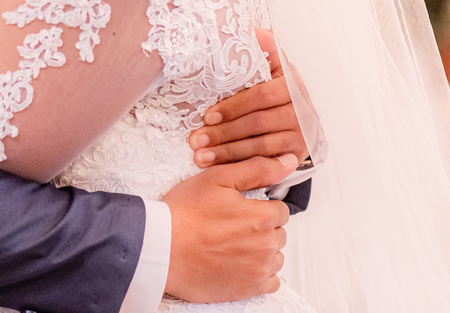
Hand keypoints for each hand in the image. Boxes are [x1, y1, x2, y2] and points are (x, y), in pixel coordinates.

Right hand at [163, 154, 294, 301]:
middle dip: (260, 228)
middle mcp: (266, 246)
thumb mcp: (217, 179)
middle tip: (230, 225)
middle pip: (277, 232)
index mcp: (262, 217)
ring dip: (260, 250)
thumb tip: (289, 161)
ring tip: (230, 243)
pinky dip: (258, 273)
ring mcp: (258, 270)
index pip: (280, 209)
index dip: (259, 206)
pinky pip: (270, 281)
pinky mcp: (248, 289)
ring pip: (274, 256)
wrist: (160, 248)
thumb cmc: (184, 213)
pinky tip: (237, 263)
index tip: (239, 209)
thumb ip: (257, 169)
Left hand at [189, 29, 308, 166]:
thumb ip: (264, 50)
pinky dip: (241, 164)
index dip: (233, 106)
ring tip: (200, 155)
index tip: (207, 116)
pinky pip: (267, 162)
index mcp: (291, 82)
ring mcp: (302, 132)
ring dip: (228, 151)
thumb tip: (255, 32)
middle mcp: (302, 108)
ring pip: (261, 145)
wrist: (300, 115)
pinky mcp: (298, 153)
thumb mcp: (272, 66)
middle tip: (196, 140)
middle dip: (223, 132)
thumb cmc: (275, 88)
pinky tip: (219, 167)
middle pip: (258, 122)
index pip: (261, 95)